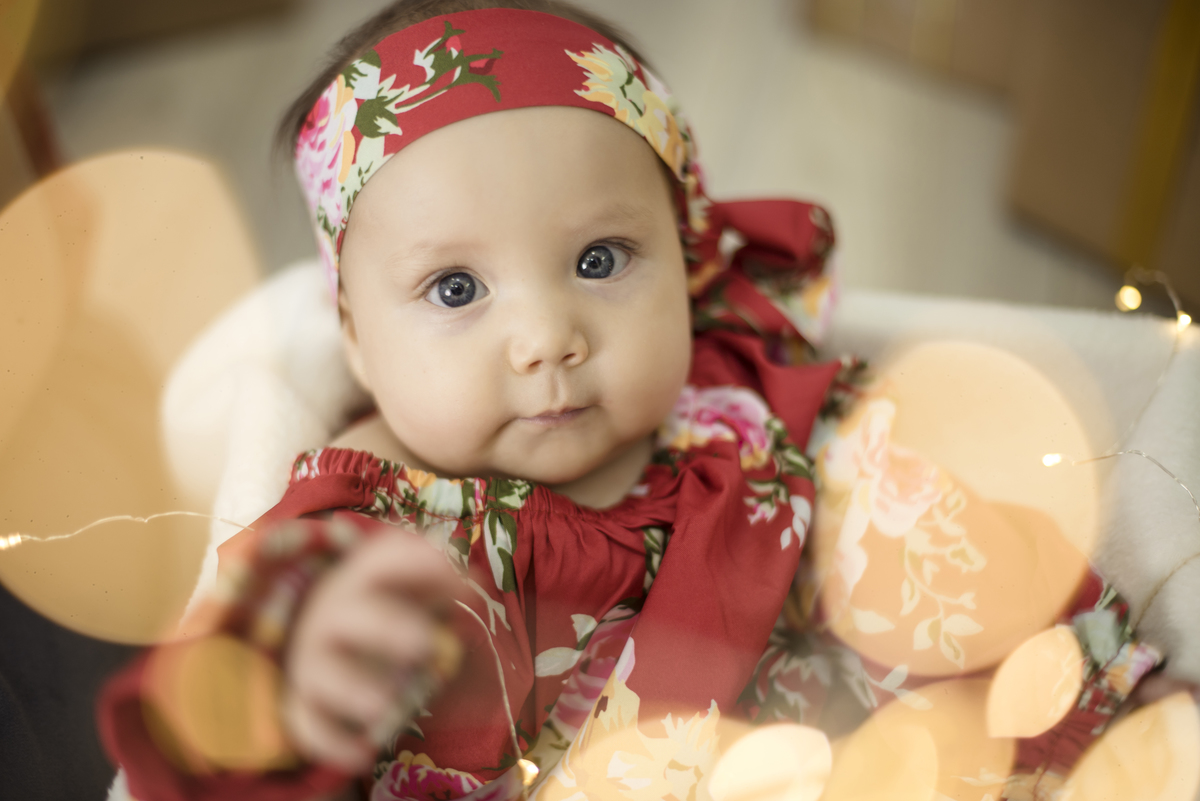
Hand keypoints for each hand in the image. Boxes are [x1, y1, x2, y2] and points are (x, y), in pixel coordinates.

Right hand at [281, 529, 462, 773]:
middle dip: (386, 627)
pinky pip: (312, 724)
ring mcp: (314, 662)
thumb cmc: (378, 609)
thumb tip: (474, 584)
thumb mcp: (405, 590)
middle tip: (424, 643)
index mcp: (360, 581)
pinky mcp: (306, 704)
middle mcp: (332, 618)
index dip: (416, 564)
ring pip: (326, 675)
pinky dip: (333, 742)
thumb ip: (441, 584)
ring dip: (354, 689)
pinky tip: (362, 754)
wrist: (317, 640)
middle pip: (352, 617)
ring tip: (385, 705)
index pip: (381, 561)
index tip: (451, 574)